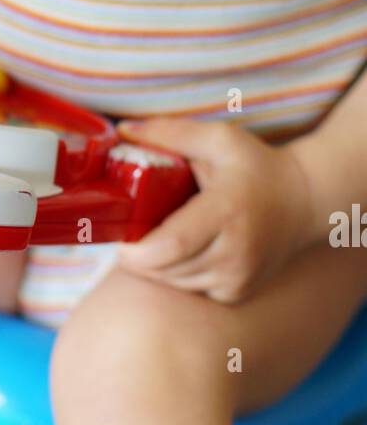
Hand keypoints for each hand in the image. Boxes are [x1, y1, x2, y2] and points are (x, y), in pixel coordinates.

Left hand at [116, 117, 316, 303]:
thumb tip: (122, 131)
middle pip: (165, 269)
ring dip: (157, 267)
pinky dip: (179, 275)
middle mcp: (234, 252)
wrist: (304, 202)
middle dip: (139, 257)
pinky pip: (190, 291)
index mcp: (226, 212)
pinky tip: (188, 253)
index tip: (121, 237)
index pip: (171, 246)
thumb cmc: (256, 167)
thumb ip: (170, 133)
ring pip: (174, 283)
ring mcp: (238, 278)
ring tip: (161, 239)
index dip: (136, 251)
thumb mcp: (219, 139)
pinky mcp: (237, 293)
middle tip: (134, 233)